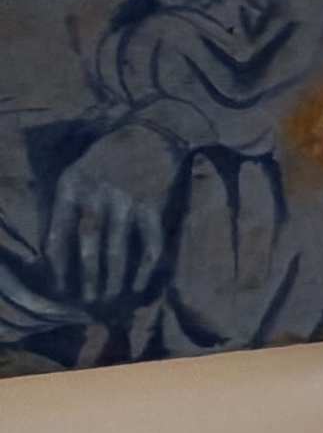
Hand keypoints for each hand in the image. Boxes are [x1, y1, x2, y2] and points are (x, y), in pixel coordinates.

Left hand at [48, 121, 182, 309]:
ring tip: (111, 297)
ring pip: (118, 248)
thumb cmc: (110, 155)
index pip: (59, 232)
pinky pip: (149, 242)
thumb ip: (69, 202)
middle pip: (89, 244)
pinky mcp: (153, 206)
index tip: (60, 284)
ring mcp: (127, 201)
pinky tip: (140, 282)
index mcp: (72, 187)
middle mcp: (97, 195)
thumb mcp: (79, 171)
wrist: (152, 132)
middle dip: (87, 276)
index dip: (58, 262)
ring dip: (114, 277)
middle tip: (88, 299)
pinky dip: (145, 266)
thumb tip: (59, 246)